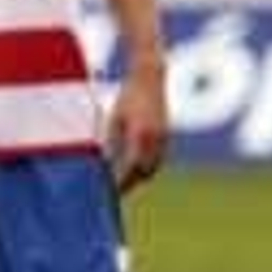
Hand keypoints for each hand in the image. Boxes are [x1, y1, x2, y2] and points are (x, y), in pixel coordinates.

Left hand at [104, 59, 168, 194]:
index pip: (129, 169)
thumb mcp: (114, 120)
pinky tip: (133, 170)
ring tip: (121, 184)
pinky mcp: (167, 137)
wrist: (151, 77)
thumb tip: (103, 166)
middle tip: (113, 194)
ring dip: (138, 178)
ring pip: (151, 168)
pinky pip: (157, 160)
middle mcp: (155, 139)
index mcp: (140, 135)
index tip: (108, 193)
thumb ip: (111, 144)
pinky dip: (146, 168)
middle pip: (142, 173)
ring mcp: (164, 139)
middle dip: (128, 184)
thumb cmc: (127, 97)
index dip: (119, 183)